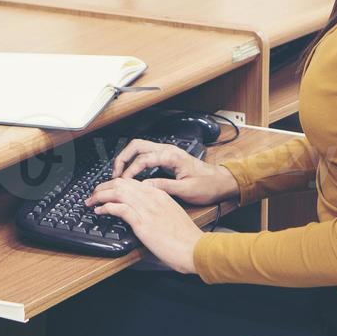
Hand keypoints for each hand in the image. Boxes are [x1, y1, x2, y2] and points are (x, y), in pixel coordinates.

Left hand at [86, 177, 204, 273]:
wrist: (195, 248)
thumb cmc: (186, 237)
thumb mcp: (172, 215)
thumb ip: (158, 209)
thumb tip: (143, 213)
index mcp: (160, 194)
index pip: (132, 182)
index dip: (115, 184)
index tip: (107, 191)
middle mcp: (152, 197)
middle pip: (121, 183)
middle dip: (103, 187)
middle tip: (94, 194)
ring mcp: (147, 209)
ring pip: (117, 192)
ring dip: (100, 195)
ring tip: (91, 200)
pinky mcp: (142, 222)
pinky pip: (119, 208)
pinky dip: (106, 207)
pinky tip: (99, 210)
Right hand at [110, 139, 239, 205]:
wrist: (221, 182)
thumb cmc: (208, 185)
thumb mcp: (186, 189)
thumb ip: (164, 186)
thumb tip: (144, 187)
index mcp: (171, 156)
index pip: (142, 159)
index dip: (130, 171)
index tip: (123, 183)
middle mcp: (168, 150)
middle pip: (136, 146)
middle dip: (122, 158)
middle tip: (115, 174)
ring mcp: (167, 152)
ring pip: (140, 148)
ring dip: (127, 158)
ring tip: (120, 174)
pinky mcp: (167, 157)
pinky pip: (146, 154)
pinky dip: (135, 161)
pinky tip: (132, 173)